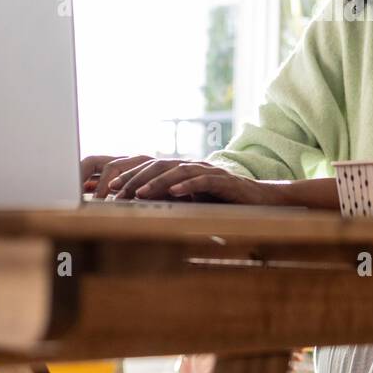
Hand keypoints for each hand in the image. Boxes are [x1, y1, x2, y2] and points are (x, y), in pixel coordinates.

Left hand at [80, 154, 280, 203]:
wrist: (259, 201)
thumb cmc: (225, 203)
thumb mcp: (194, 202)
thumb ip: (172, 200)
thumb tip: (143, 207)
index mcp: (184, 171)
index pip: (152, 169)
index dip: (132, 176)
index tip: (112, 188)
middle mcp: (194, 167)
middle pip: (160, 166)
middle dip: (137, 177)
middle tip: (118, 190)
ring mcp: (210, 171)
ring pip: (178, 171)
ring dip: (157, 182)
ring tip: (140, 193)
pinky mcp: (225, 180)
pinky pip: (203, 180)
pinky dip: (188, 185)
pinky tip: (175, 192)